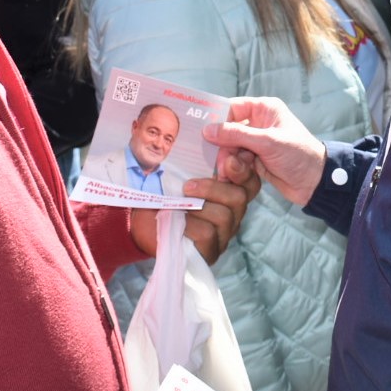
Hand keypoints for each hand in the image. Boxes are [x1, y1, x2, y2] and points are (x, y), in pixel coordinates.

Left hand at [129, 163, 259, 264]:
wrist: (139, 226)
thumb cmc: (162, 198)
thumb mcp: (176, 176)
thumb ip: (193, 161)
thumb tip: (201, 138)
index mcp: (228, 194)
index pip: (250, 183)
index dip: (243, 170)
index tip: (225, 159)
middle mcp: (231, 215)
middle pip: (240, 198)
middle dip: (214, 188)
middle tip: (188, 186)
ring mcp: (222, 235)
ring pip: (224, 216)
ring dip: (198, 207)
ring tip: (178, 205)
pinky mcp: (210, 252)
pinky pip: (208, 234)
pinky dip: (190, 225)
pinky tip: (177, 224)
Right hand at [204, 98, 327, 206]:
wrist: (315, 182)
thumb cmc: (298, 155)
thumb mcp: (267, 142)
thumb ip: (236, 135)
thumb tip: (208, 129)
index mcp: (264, 109)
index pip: (231, 107)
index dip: (216, 118)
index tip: (200, 131)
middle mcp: (258, 122)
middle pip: (227, 130)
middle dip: (221, 146)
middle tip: (216, 161)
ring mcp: (256, 142)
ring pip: (230, 148)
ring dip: (227, 160)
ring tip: (227, 173)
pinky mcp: (255, 159)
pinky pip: (236, 161)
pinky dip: (233, 168)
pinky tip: (232, 177)